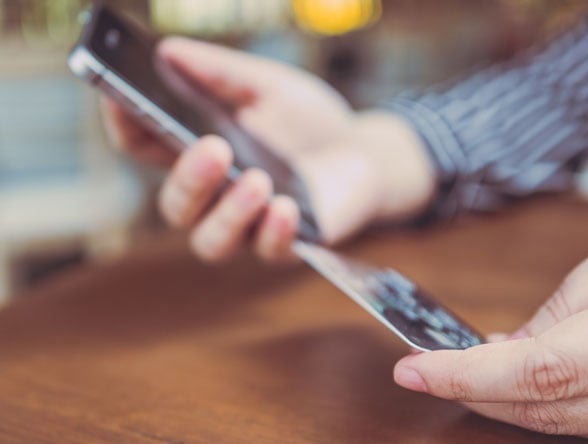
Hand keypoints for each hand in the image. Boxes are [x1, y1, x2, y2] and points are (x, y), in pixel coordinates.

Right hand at [103, 37, 433, 260]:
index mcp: (198, 152)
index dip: (126, 126)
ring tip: (257, 180)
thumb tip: (169, 51)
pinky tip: (287, 207)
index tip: (121, 100)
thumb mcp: (268, 86)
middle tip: (214, 149)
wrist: (366, 153)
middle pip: (176, 205)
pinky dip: (274, 232)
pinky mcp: (288, 244)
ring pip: (211, 241)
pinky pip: (269, 251)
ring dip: (228, 214)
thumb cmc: (308, 121)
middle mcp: (215, 197)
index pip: (145, 146)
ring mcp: (249, 225)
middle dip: (189, 180)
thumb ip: (223, 73)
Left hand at [393, 195, 587, 439]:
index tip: (415, 367)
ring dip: (516, 406)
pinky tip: (533, 383)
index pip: (551, 367)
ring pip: (583, 430)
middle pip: (559, 410)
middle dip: (481, 396)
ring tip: (471, 372)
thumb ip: (580, 295)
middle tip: (430, 370)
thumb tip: (514, 345)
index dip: (472, 375)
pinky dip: (562, 411)